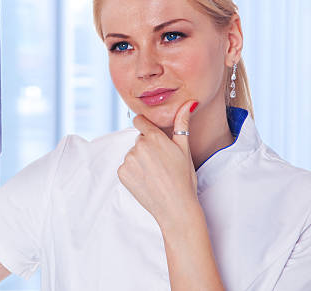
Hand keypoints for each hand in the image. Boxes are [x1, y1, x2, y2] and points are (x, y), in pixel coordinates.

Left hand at [117, 100, 198, 226]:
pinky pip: (126, 167)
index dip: (146, 127)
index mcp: (153, 137)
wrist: (176, 207)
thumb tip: (188, 103)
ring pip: (132, 154)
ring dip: (140, 160)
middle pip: (139, 140)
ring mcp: (129, 160)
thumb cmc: (184, 178)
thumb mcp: (185, 149)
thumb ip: (182, 123)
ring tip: (155, 174)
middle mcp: (138, 146)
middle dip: (147, 147)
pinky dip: (133, 173)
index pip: (140, 121)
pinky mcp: (122, 173)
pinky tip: (146, 181)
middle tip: (161, 163)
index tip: (151, 135)